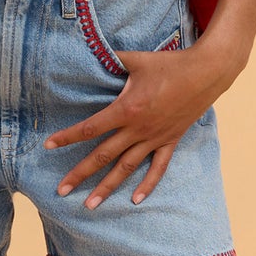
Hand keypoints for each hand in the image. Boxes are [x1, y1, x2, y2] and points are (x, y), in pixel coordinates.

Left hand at [45, 43, 242, 208]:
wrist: (207, 74)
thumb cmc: (169, 64)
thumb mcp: (135, 60)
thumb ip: (110, 58)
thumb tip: (88, 50)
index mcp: (126, 110)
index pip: (90, 128)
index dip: (67, 137)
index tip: (48, 146)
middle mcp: (138, 129)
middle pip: (103, 156)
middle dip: (80, 174)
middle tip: (61, 191)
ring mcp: (155, 138)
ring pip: (126, 168)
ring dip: (107, 187)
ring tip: (90, 205)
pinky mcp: (171, 141)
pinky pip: (157, 168)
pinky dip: (147, 185)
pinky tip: (135, 200)